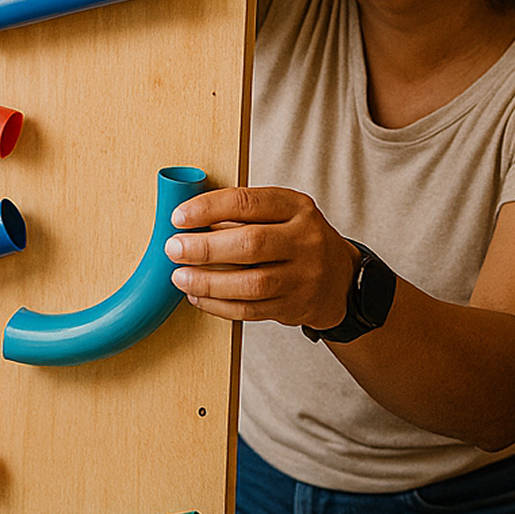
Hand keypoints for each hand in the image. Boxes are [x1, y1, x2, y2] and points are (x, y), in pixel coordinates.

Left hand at [163, 187, 358, 328]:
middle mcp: (305, 240)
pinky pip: (251, 310)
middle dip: (205, 248)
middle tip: (175, 248)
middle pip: (251, 244)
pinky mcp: (295, 307)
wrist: (340, 279)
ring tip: (180, 277)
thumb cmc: (297, 239)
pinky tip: (198, 296)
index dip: (208, 208)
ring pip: (251, 284)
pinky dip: (218, 305)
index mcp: (297, 207)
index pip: (248, 203)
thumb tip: (190, 221)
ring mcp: (304, 277)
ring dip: (208, 282)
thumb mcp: (282, 214)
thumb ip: (244, 214)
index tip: (179, 217)